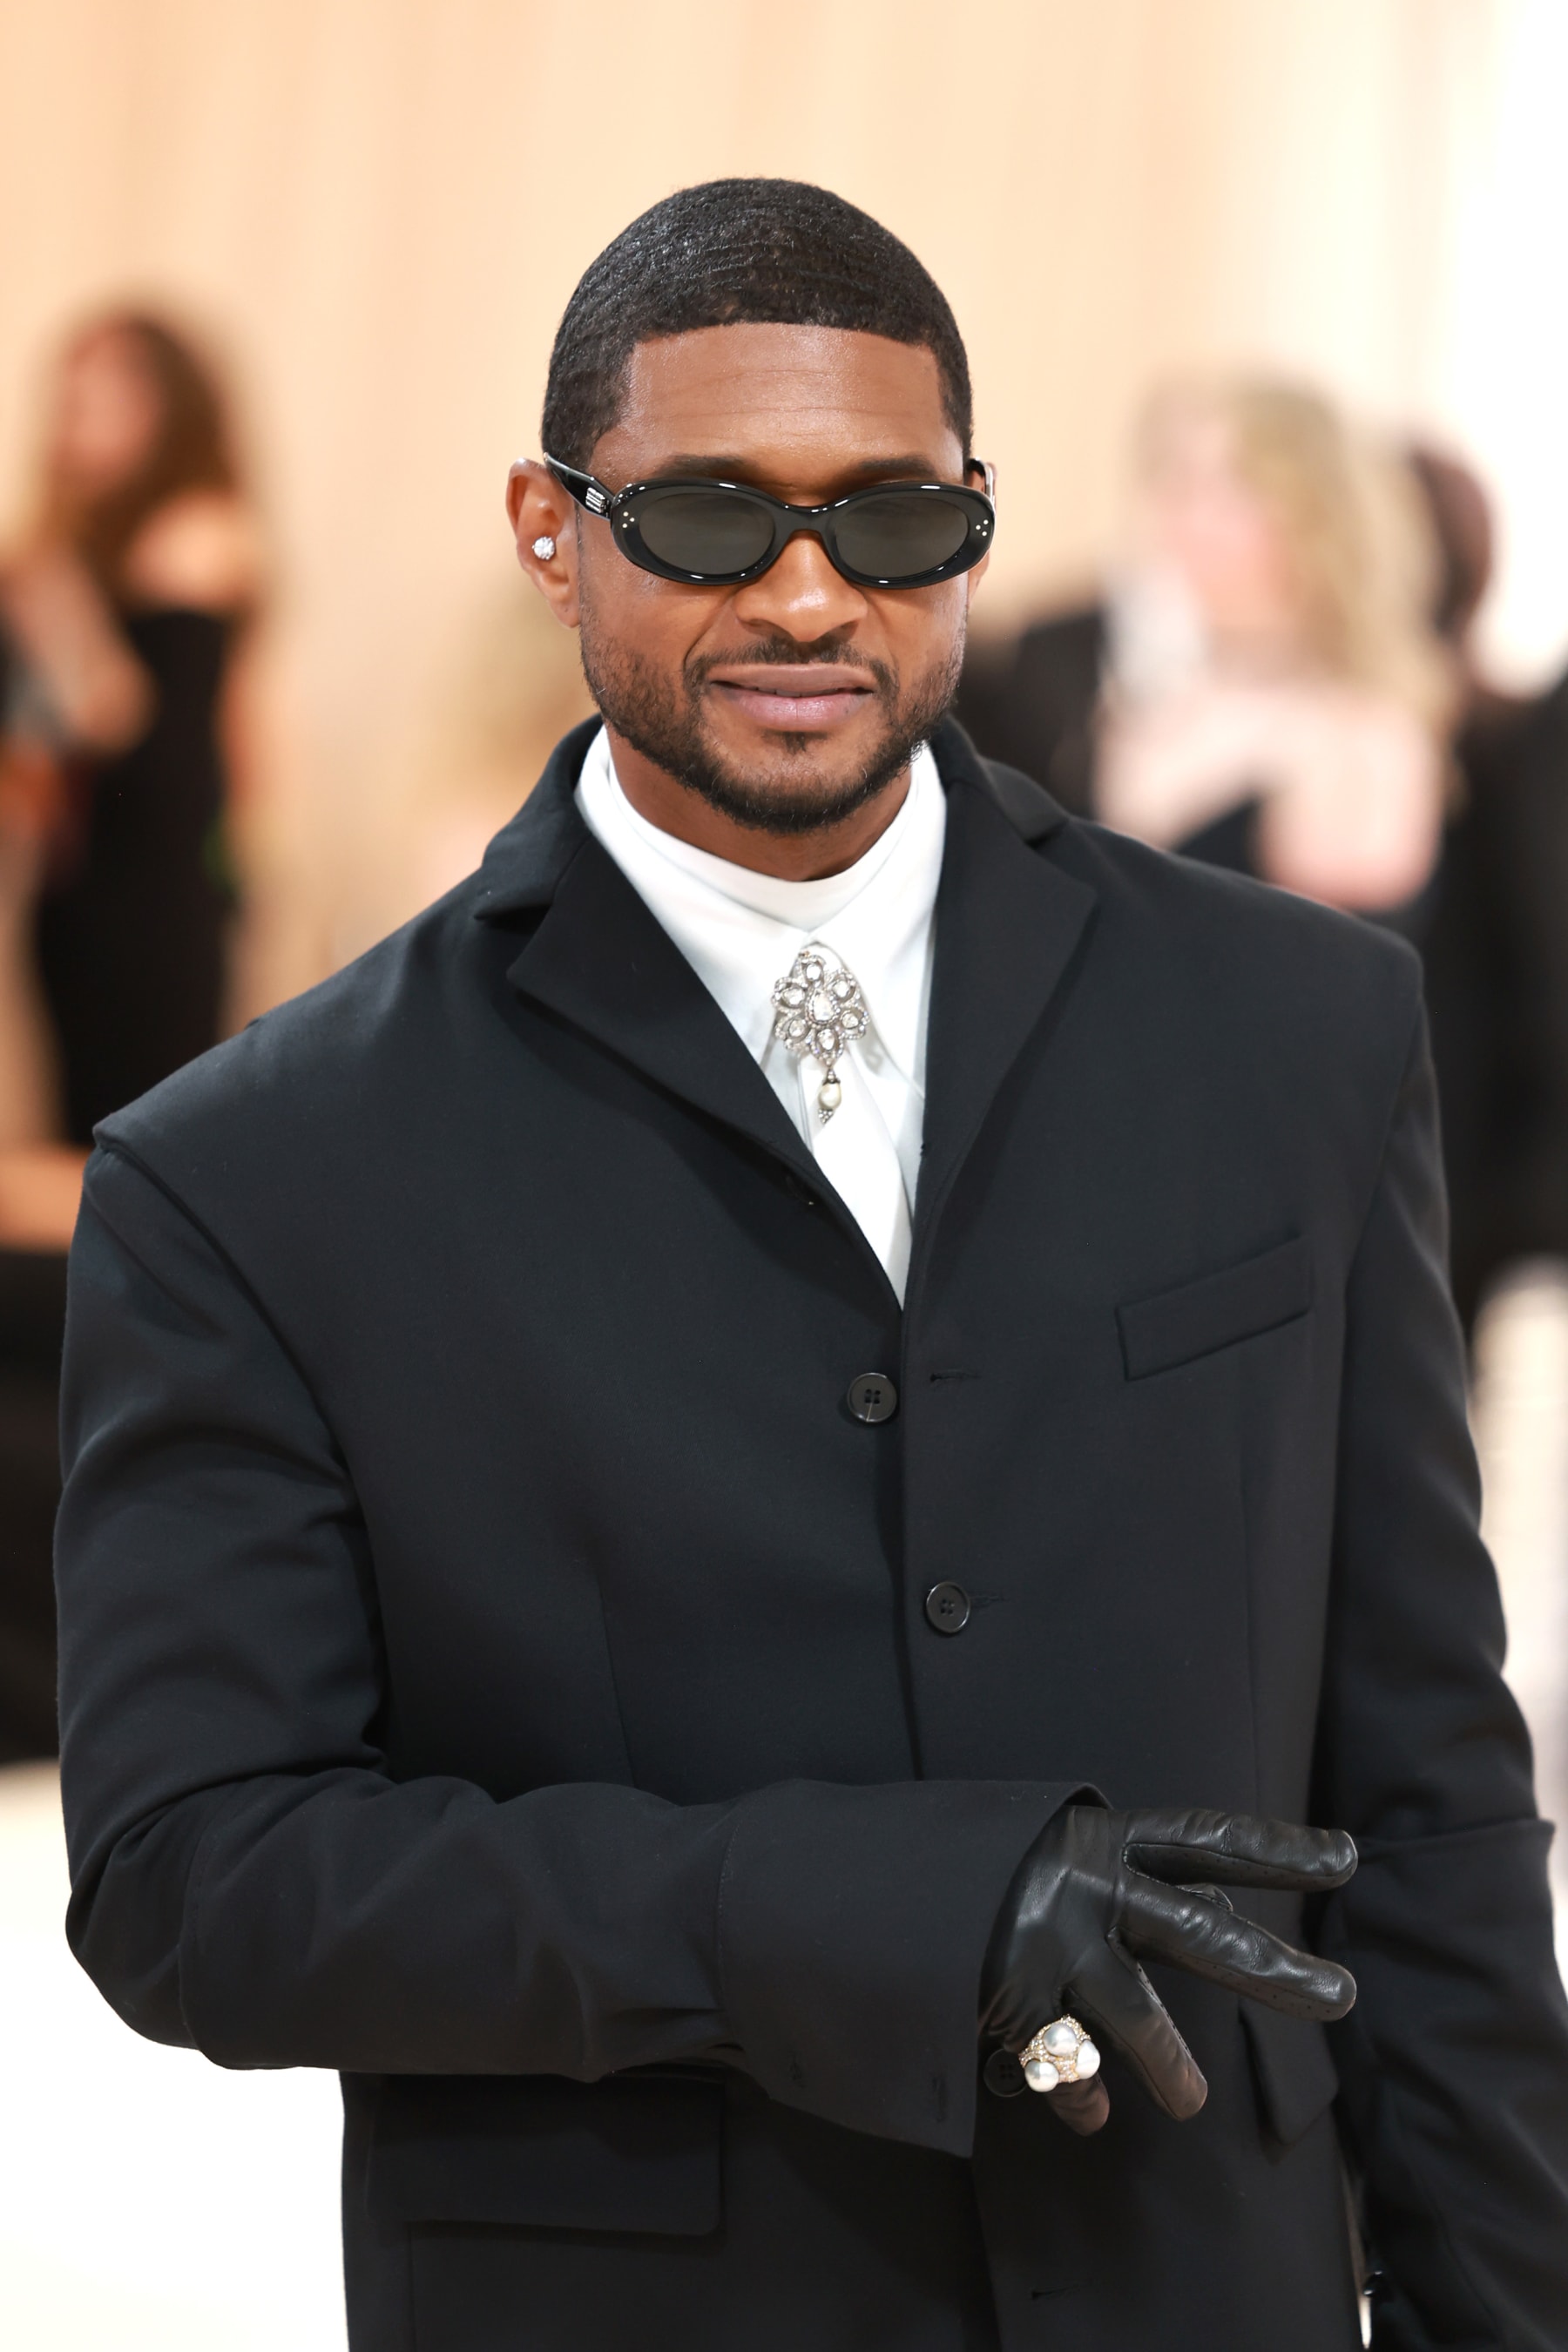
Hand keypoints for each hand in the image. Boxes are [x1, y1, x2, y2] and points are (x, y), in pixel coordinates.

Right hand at [981, 1806, 1356, 2134]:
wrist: (857, 1880)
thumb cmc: (972, 1862)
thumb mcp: (1053, 1848)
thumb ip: (1130, 1879)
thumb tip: (1223, 1914)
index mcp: (1096, 1837)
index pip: (1205, 1840)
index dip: (1276, 1846)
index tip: (1346, 1857)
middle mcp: (1083, 1886)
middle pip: (1199, 1932)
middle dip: (1273, 1969)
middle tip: (1341, 1996)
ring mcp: (1047, 1944)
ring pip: (1138, 2016)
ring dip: (1172, 2066)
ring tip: (1193, 2103)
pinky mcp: (1010, 2000)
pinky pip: (1069, 2065)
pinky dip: (1082, 2095)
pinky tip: (1090, 2115)